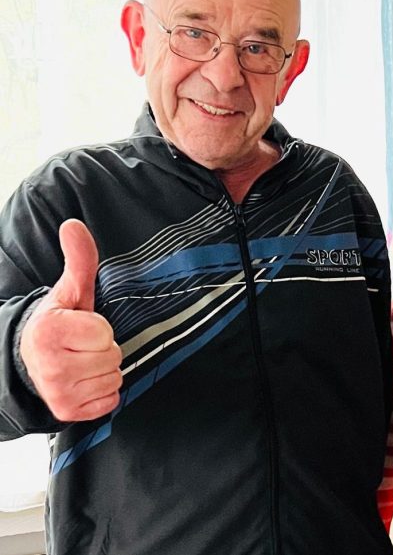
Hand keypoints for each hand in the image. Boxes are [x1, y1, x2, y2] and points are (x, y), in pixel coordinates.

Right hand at [20, 219, 121, 421]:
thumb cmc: (59, 323)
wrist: (32, 361)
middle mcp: (50, 366)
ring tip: (83, 360)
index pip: (104, 333)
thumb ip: (79, 259)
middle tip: (84, 345)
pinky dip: (103, 391)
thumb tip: (74, 225)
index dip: (100, 328)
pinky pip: (111, 401)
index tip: (82, 326)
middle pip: (112, 357)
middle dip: (105, 348)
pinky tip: (85, 380)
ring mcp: (58, 393)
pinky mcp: (67, 413)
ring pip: (114, 378)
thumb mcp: (71, 290)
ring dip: (105, 369)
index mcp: (49, 333)